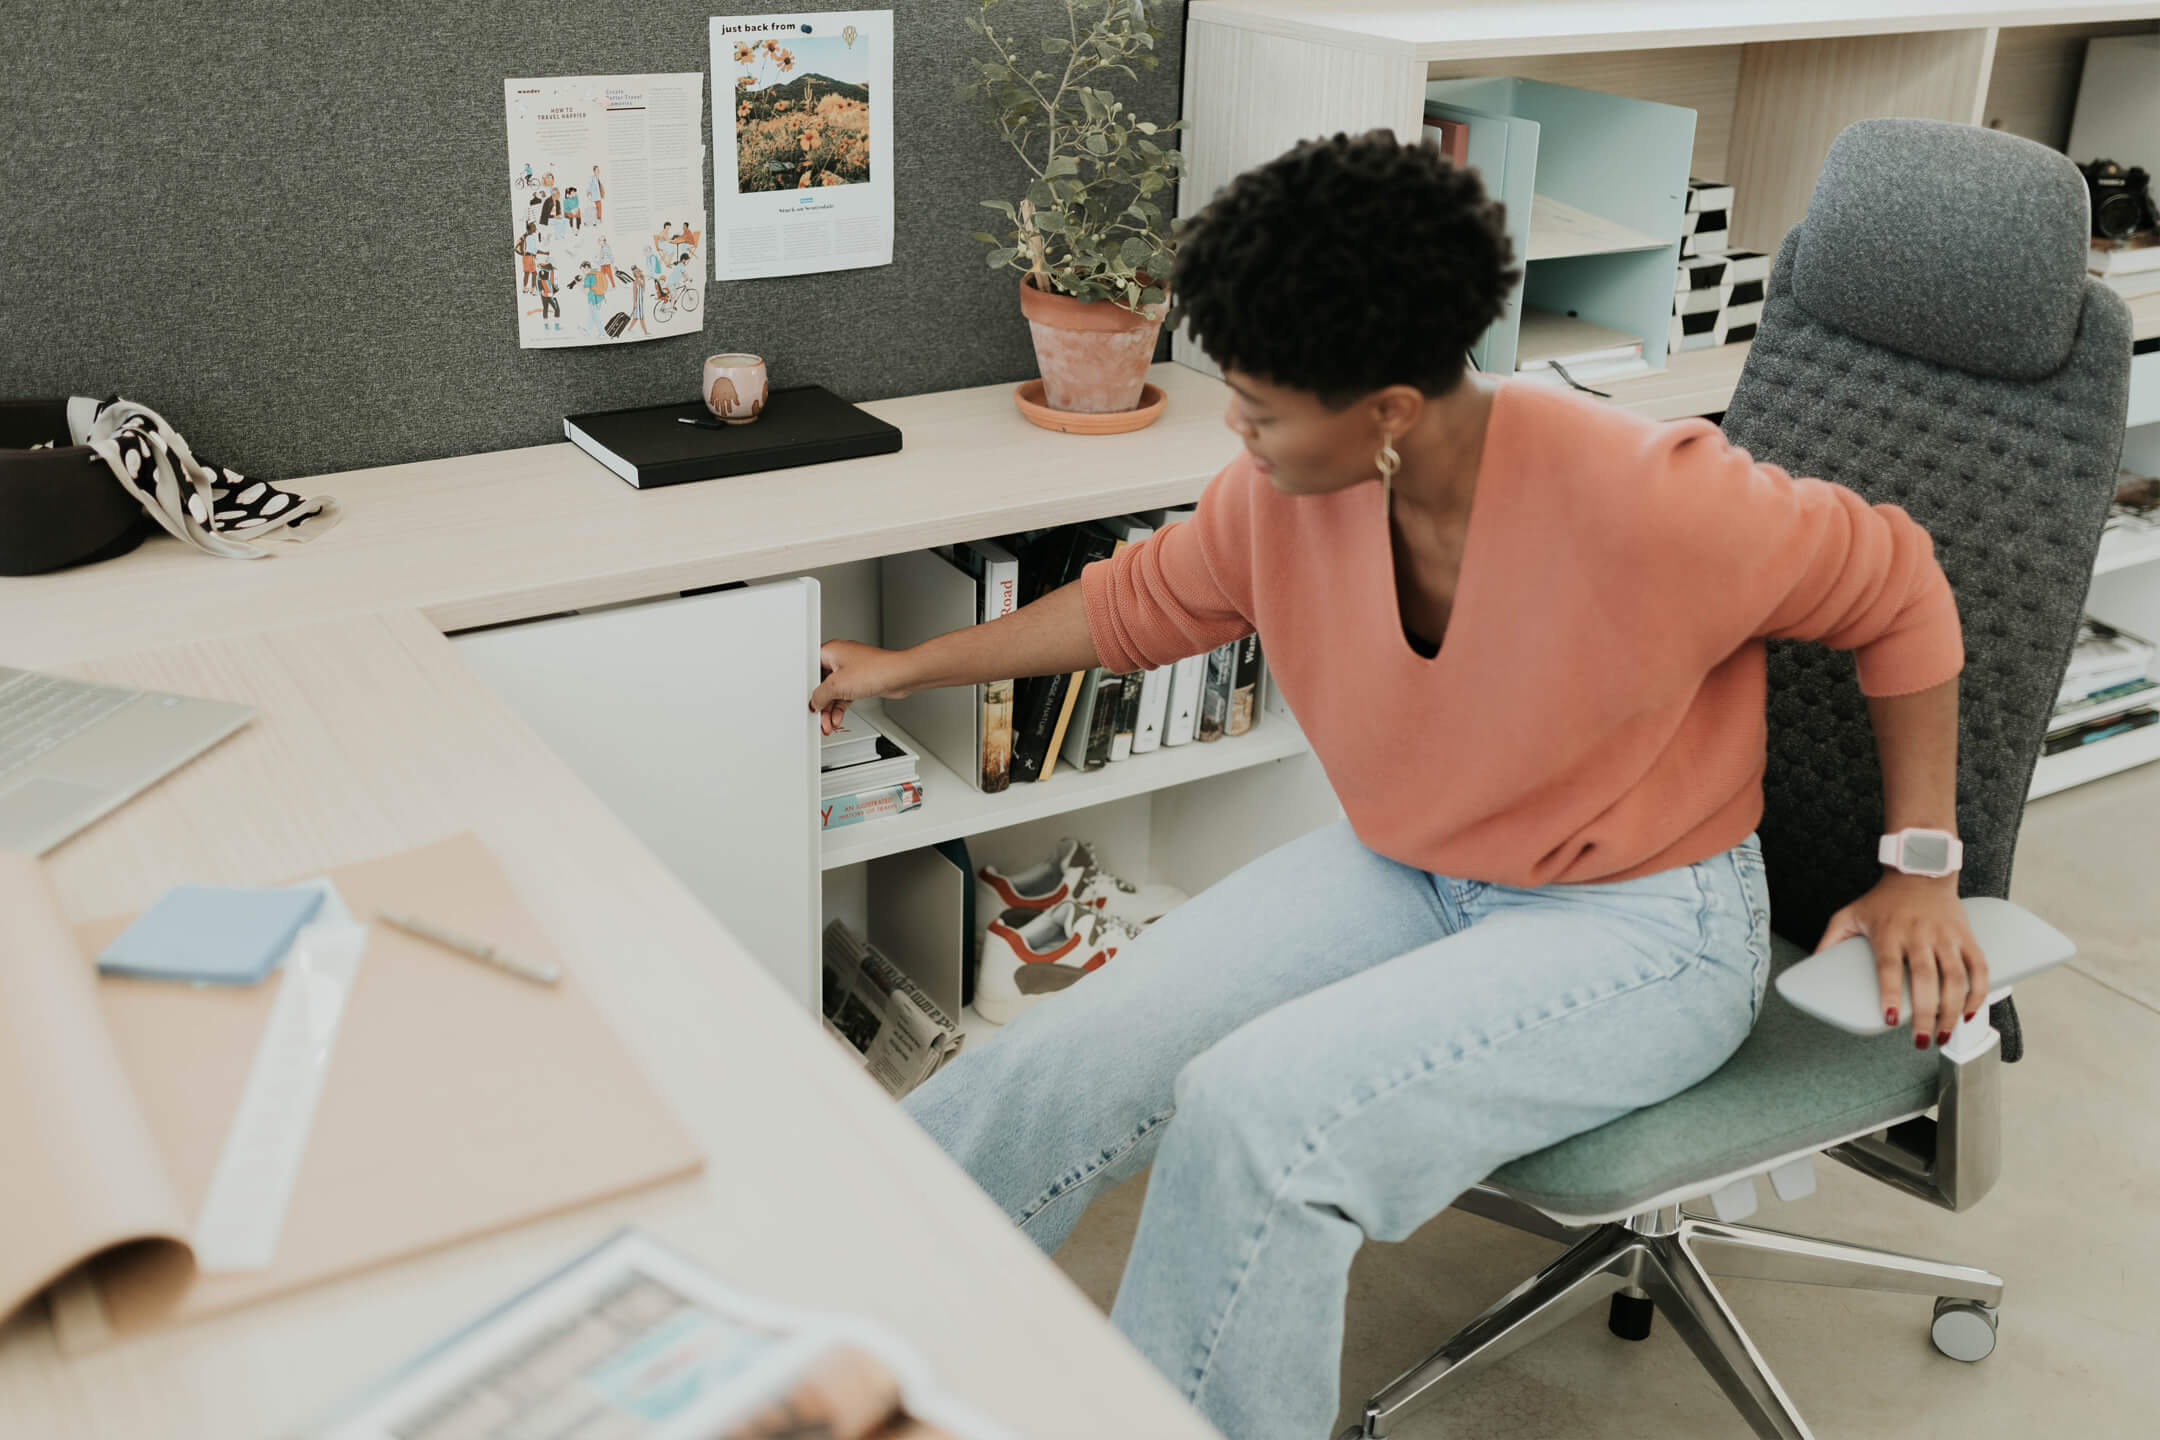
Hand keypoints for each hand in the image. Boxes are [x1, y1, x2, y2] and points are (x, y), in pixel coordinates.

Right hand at [808, 640, 915, 734]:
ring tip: (828, 723)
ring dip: (830, 709)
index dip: (807, 686)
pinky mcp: (861, 680)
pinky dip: (840, 707)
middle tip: (818, 717)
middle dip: (820, 703)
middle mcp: (840, 658)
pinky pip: (845, 695)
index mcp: (831, 651)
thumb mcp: (837, 685)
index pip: (810, 669)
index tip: (807, 700)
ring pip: (834, 692)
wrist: (900, 676)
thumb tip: (815, 702)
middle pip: (822, 683)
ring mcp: (852, 670)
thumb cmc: (875, 670)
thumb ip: (820, 695)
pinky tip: (837, 718)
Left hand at [1815, 873, 1987, 1049]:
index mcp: (1888, 932)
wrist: (1920, 870)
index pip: (1889, 966)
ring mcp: (1946, 936)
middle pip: (1925, 978)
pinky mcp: (1966, 937)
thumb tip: (1812, 966)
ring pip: (1955, 977)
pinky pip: (1978, 967)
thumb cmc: (1882, 899)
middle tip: (1921, 1040)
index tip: (1887, 1018)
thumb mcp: (1849, 914)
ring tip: (1944, 1034)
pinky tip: (1969, 1011)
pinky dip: (1978, 991)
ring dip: (1952, 1009)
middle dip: (1925, 1013)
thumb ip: (1831, 940)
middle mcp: (1919, 935)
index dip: (1888, 993)